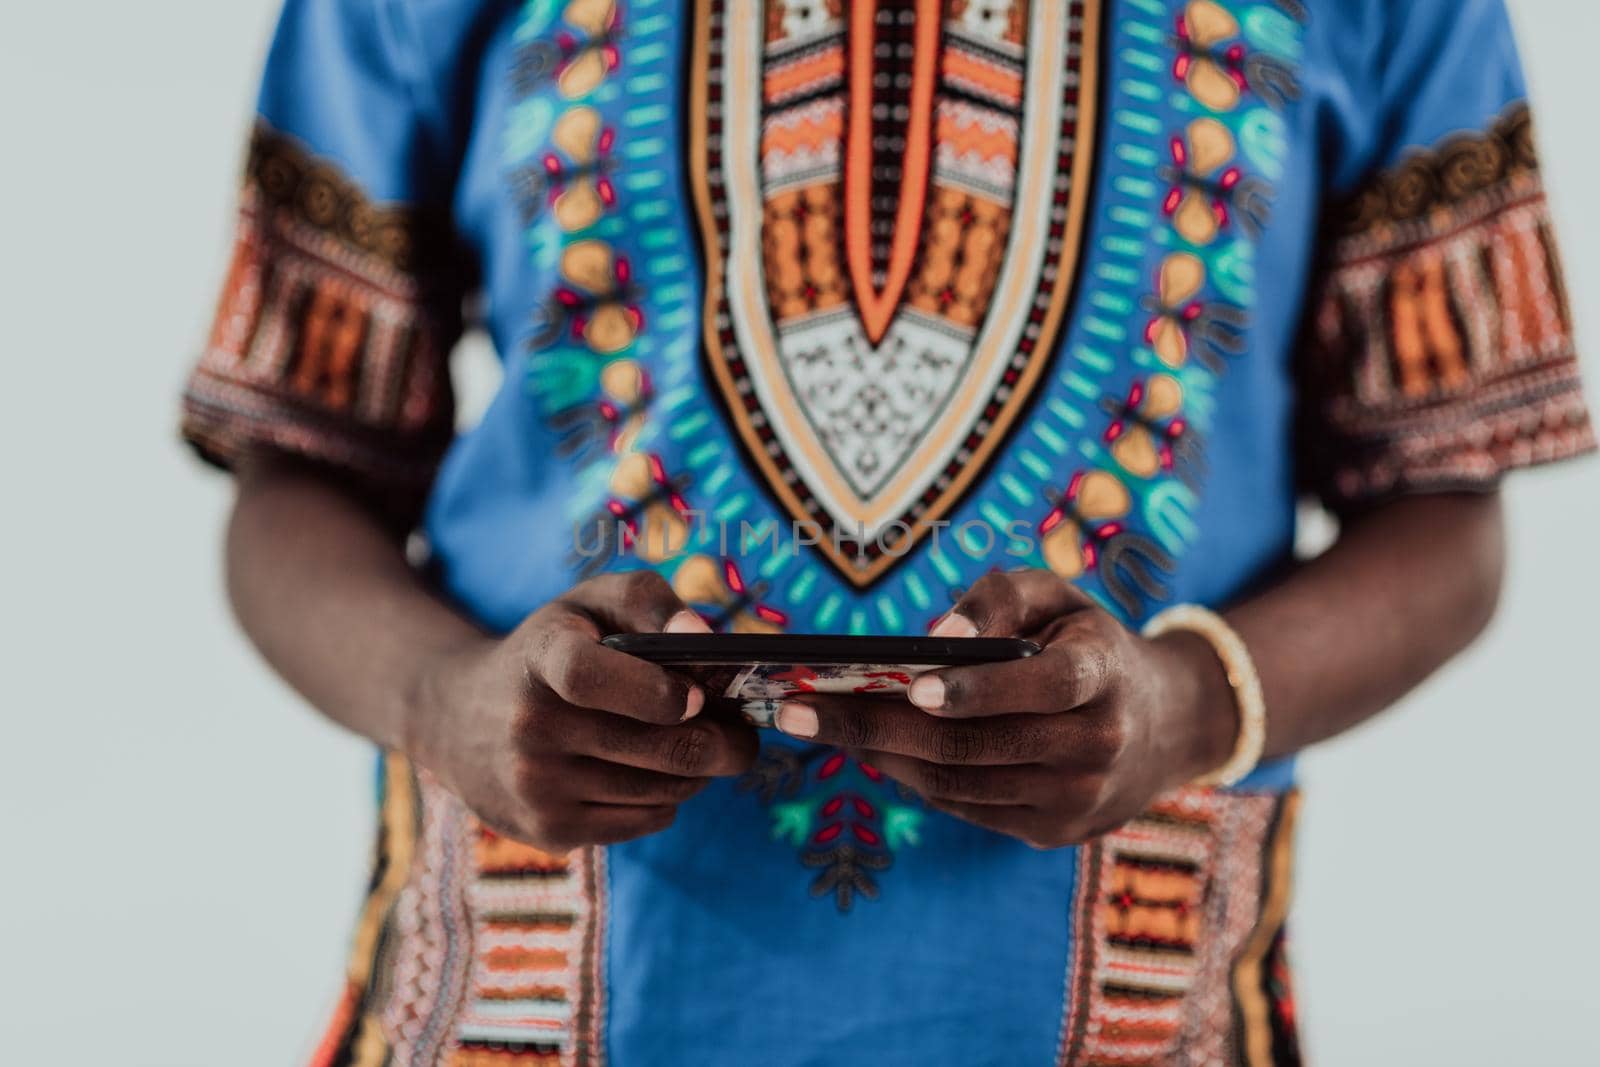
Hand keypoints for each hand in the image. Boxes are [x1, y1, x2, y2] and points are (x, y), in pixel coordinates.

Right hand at [407, 572, 758, 852]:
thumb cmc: (549, 649)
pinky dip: (668, 799)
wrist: (458, 719)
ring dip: (700, 771)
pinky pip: (647, 820)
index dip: (654, 691)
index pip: (588, 677)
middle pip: (663, 748)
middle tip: (743, 734)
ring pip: (666, 789)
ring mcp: (537, 787)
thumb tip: (705, 638)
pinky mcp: (549, 832)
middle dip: (725, 744)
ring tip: (697, 747)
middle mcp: (531, 727)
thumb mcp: (586, 604)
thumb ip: (649, 601)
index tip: (696, 696)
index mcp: (541, 658)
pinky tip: (654, 773)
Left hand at [773, 570, 1235, 848]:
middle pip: (971, 745)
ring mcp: (1073, 800)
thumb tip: (934, 640)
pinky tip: (866, 746)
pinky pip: (963, 806)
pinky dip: (909, 776)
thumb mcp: (1058, 597)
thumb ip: (1000, 599)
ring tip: (814, 722)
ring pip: (956, 783)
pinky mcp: (1050, 832)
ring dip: (877, 753)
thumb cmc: (1084, 643)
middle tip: (793, 707)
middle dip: (873, 726)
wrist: (1161, 727)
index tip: (912, 684)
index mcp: (1105, 677)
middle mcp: (1096, 746)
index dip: (979, 689)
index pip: (1046, 686)